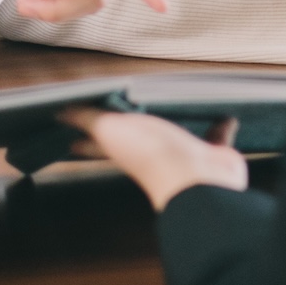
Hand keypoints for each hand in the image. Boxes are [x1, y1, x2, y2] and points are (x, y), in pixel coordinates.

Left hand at [61, 106, 247, 210]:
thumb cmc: (153, 154)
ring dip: (181, 121)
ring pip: (181, 134)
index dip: (85, 134)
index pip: (99, 140)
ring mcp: (185, 154)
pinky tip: (226, 115)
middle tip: (131, 104)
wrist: (199, 180)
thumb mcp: (111, 129)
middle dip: (137, 122)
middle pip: (142, 133)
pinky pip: (217, 136)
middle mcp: (155, 152)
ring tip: (179, 105)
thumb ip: (87, 119)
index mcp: (126, 146)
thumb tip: (59, 113)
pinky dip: (222, 126)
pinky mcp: (212, 154)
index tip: (74, 129)